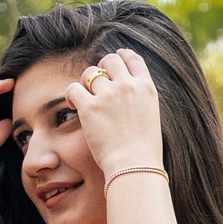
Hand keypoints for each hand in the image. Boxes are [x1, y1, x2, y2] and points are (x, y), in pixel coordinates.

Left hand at [64, 49, 163, 177]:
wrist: (135, 167)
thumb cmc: (144, 152)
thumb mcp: (151, 117)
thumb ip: (140, 99)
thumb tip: (128, 92)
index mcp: (146, 88)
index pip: (132, 59)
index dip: (121, 56)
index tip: (115, 61)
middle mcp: (127, 86)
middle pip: (109, 60)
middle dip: (101, 69)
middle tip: (96, 85)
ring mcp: (108, 95)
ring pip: (90, 73)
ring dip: (85, 83)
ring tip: (85, 98)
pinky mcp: (90, 108)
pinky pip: (73, 88)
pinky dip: (71, 95)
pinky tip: (74, 106)